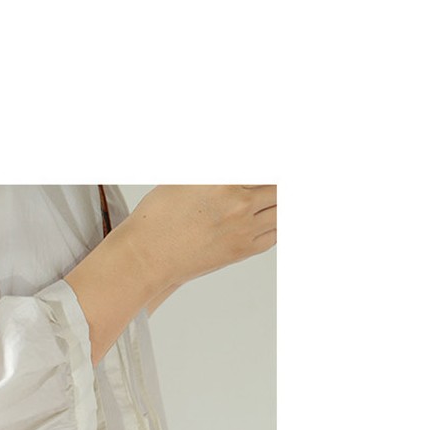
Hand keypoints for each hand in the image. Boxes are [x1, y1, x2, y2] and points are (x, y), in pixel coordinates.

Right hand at [122, 185, 276, 301]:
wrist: (147, 257)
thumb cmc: (158, 217)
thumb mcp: (185, 179)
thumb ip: (215, 174)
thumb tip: (235, 177)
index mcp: (223, 181)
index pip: (263, 172)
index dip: (265, 175)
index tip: (262, 178)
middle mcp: (238, 204)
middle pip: (278, 188)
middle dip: (275, 185)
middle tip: (272, 185)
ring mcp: (244, 228)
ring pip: (281, 210)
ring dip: (279, 201)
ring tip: (273, 197)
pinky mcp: (243, 249)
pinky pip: (275, 234)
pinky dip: (276, 222)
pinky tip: (269, 216)